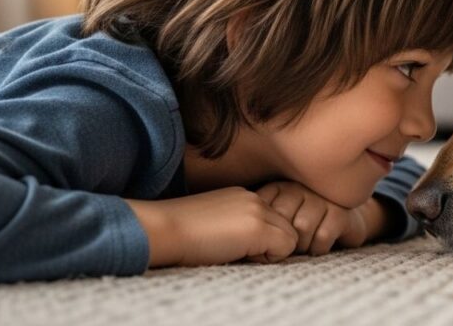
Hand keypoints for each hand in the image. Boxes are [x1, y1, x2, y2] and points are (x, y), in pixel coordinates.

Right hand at [125, 186, 297, 267]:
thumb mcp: (216, 222)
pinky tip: (239, 255)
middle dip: (270, 245)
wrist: (162, 230)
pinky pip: (286, 247)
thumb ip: (240, 226)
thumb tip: (262, 246)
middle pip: (287, 227)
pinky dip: (268, 258)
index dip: (262, 239)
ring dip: (269, 251)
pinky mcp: (257, 227)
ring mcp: (258, 210)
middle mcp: (255, 197)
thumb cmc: (181, 234)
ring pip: (291, 237)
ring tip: (238, 253)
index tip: (236, 245)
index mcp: (244, 195)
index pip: (276, 219)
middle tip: (239, 252)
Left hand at [255, 181, 389, 255]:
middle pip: (282, 220)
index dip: (265, 233)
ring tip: (302, 249)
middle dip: (283, 241)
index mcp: (279, 187)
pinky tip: (317, 248)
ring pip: (302, 227)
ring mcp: (321, 198)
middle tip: (287, 250)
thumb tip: (235, 240)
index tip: (268, 243)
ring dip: (301, 246)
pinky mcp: (341, 212)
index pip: (264, 211)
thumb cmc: (301, 225)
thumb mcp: (274, 220)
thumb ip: (256, 223)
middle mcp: (300, 188)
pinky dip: (317, 249)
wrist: (343, 222)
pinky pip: (322, 236)